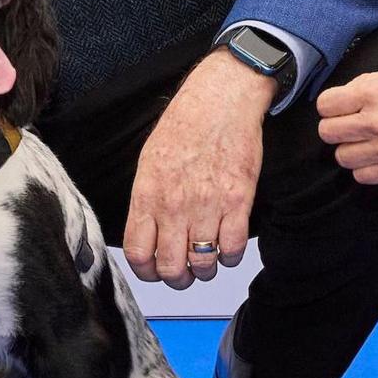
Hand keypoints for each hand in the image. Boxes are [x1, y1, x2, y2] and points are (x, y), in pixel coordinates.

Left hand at [123, 53, 269, 289]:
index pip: (139, 254)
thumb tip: (146, 234)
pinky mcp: (238, 201)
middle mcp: (175, 205)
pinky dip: (230, 257)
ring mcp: (208, 205)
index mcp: (148, 195)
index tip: (154, 271)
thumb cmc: (185, 125)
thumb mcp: (149, 161)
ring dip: (205, 270)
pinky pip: (233, 249)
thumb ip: (146, 200)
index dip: (146, 272)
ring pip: (203, 265)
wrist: (221, 99)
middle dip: (177, 278)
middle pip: (171, 268)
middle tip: (184, 272)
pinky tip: (227, 246)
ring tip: (207, 260)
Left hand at [317, 70, 377, 184]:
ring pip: (342, 157)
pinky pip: (361, 176)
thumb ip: (368, 83)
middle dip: (336, 129)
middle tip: (351, 127)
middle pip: (328, 132)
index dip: (331, 107)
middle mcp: (377, 121)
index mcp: (375, 92)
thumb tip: (343, 96)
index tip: (338, 110)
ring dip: (351, 150)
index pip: (325, 105)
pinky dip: (366, 169)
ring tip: (368, 143)